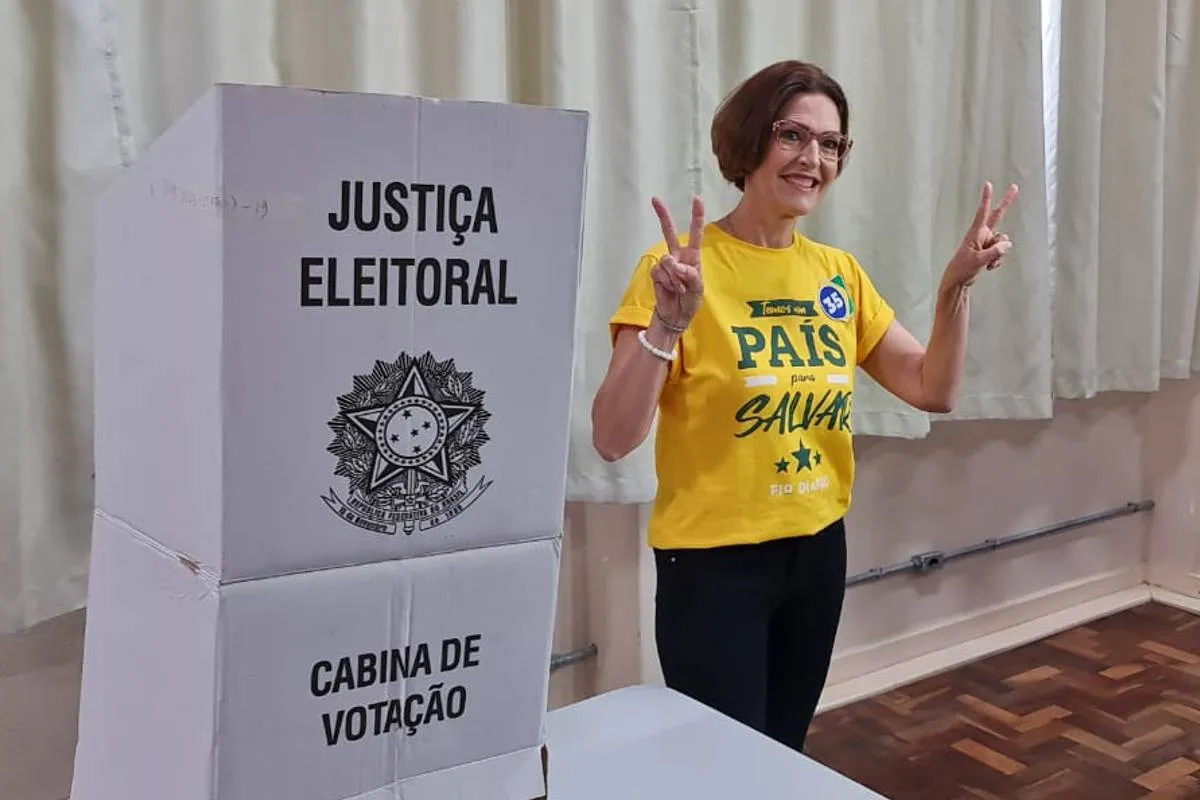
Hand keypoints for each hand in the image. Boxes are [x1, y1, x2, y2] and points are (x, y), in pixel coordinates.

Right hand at [649, 195, 704, 329]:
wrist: (675, 316)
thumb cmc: (690, 302)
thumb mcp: (698, 290)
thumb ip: (690, 275)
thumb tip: (676, 264)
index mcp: (693, 257)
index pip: (695, 234)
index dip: (696, 217)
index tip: (697, 200)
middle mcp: (678, 257)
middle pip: (669, 233)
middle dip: (663, 216)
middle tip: (655, 199)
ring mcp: (666, 265)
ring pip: (666, 261)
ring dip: (674, 278)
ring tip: (679, 289)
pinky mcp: (656, 273)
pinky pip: (659, 272)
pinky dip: (666, 282)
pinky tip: (670, 290)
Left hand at [945, 181, 1017, 289]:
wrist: (958, 281)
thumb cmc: (962, 268)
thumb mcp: (979, 260)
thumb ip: (994, 252)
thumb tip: (1007, 245)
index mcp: (975, 233)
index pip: (983, 212)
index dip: (986, 199)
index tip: (988, 184)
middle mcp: (982, 234)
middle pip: (997, 216)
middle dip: (1006, 202)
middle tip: (1014, 187)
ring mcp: (986, 242)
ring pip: (1003, 242)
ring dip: (999, 254)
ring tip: (986, 263)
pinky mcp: (989, 250)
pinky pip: (1001, 251)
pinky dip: (997, 260)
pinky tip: (988, 267)